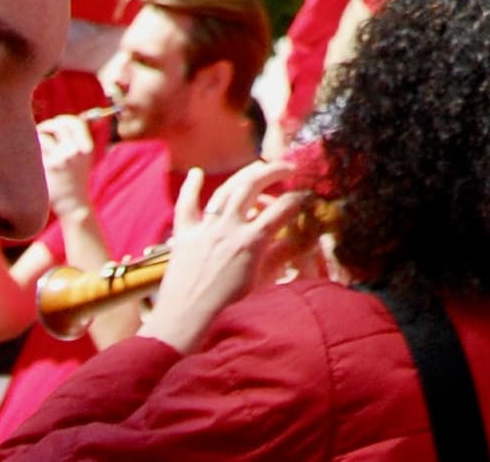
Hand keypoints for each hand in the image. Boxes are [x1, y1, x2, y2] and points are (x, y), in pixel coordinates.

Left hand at [37, 110, 108, 219]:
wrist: (73, 204)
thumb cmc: (76, 177)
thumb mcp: (84, 157)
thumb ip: (77, 137)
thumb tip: (62, 119)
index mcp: (85, 147)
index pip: (75, 122)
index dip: (62, 120)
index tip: (55, 124)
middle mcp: (73, 151)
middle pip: (57, 125)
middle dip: (46, 126)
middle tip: (40, 131)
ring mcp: (59, 160)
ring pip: (42, 138)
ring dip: (36, 140)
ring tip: (34, 148)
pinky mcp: (45, 170)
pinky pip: (34, 152)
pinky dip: (30, 154)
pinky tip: (30, 163)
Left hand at [138, 162, 305, 354]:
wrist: (185, 320)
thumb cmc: (226, 307)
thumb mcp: (261, 281)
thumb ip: (283, 256)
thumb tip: (305, 239)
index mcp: (251, 241)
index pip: (282, 209)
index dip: (298, 199)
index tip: (305, 196)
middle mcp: (228, 228)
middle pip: (253, 185)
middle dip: (274, 171)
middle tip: (287, 169)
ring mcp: (205, 228)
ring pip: (226, 189)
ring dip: (244, 175)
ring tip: (258, 169)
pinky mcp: (184, 234)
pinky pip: (186, 205)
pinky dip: (190, 187)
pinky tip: (196, 173)